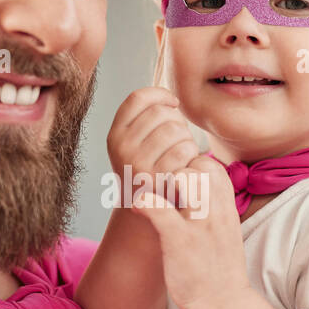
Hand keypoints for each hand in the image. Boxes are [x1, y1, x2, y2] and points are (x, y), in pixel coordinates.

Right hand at [107, 87, 199, 206]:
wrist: (148, 213)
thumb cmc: (150, 170)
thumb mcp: (136, 145)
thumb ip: (146, 120)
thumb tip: (171, 98)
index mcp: (115, 135)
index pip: (138, 98)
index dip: (160, 94)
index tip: (173, 104)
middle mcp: (121, 148)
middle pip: (160, 112)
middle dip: (177, 121)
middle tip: (179, 138)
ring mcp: (137, 164)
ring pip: (175, 129)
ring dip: (187, 138)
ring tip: (183, 152)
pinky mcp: (157, 180)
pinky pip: (184, 151)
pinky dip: (193, 155)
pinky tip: (188, 165)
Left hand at [130, 155, 251, 308]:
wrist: (224, 302)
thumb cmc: (220, 266)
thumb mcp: (225, 228)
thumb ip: (213, 204)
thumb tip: (193, 181)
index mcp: (227, 206)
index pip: (208, 163)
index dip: (187, 166)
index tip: (175, 183)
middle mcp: (217, 210)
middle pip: (195, 164)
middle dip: (173, 170)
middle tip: (161, 190)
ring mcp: (199, 224)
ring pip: (181, 177)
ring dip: (161, 182)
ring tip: (153, 197)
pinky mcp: (180, 240)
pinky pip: (159, 207)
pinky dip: (145, 202)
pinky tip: (140, 207)